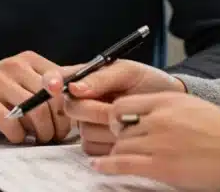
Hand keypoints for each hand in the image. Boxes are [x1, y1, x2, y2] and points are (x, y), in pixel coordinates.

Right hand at [0, 51, 69, 143]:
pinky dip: (19, 137)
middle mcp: (14, 66)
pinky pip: (13, 125)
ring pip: (35, 113)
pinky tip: (16, 135)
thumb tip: (87, 76)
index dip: (70, 106)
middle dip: (58, 124)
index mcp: (29, 59)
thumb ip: (54, 78)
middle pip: (52, 100)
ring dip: (41, 133)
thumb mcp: (26, 78)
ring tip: (38, 138)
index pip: (63, 82)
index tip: (68, 120)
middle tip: (54, 135)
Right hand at [41, 60, 182, 155]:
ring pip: (83, 130)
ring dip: (107, 127)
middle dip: (93, 109)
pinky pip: (93, 147)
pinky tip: (126, 133)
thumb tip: (74, 87)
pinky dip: (111, 142)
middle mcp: (81, 101)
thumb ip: (101, 78)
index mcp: (84, 78)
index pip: (56, 79)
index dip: (51, 83)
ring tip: (128, 118)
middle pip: (69, 108)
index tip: (56, 87)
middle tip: (115, 106)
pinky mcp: (97, 143)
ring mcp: (87, 123)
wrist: (168, 102)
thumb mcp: (128, 72)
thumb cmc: (149, 82)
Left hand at [90, 92, 219, 190]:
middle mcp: (159, 118)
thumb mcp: (192, 107)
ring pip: (120, 145)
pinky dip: (108, 166)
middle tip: (116, 143)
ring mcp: (158, 142)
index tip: (115, 124)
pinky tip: (100, 167)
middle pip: (119, 125)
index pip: (123, 102)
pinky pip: (124, 164)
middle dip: (116, 136)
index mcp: (167, 100)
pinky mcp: (161, 166)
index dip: (114, 115)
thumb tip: (144, 116)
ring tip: (110, 158)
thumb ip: (166, 109)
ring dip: (115, 152)